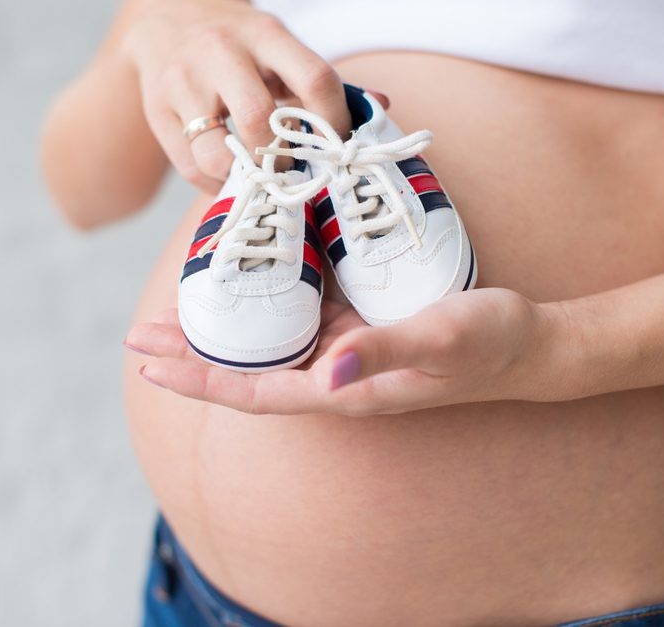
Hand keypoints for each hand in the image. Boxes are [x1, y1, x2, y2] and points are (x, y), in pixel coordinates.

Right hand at [121, 0, 350, 193]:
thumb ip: (321, 80)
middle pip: (261, 121)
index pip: (314, 78)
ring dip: (246, 177)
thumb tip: (380, 107)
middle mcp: (221, 52)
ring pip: (219, 154)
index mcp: (264, 33)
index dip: (333, 122)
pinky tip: (228, 173)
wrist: (164, 19)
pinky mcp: (158, 110)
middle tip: (293, 168)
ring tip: (258, 174)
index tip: (337, 145)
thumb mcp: (277, 45)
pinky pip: (192, 166)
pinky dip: (215, 183)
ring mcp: (184, 82)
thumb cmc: (238, 43)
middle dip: (283, 158)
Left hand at [124, 289, 572, 415]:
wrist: (526, 342)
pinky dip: (265, 293)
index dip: (201, 380)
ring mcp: (344, 346)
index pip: (254, 391)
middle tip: (138, 333)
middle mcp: (334, 371)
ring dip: (222, 323)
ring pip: (267, 338)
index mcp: (343, 388)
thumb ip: (385, 355)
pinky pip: (300, 309)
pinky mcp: (359, 320)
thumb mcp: (441, 342)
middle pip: (247, 367)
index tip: (151, 366)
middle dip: (191, 354)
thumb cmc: (489, 345)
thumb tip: (325, 375)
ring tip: (175, 303)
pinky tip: (248, 271)